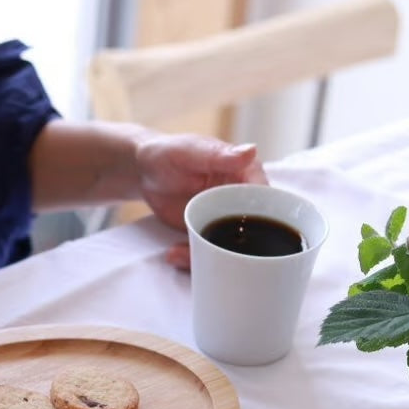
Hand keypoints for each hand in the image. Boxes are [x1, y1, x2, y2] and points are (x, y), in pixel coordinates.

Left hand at [135, 134, 268, 269]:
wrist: (144, 172)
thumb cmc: (168, 153)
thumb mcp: (190, 152)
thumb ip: (219, 155)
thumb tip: (252, 151)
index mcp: (246, 173)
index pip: (265, 197)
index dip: (263, 216)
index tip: (245, 231)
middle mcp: (241, 198)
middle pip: (253, 228)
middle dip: (239, 247)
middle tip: (214, 253)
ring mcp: (225, 219)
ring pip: (231, 246)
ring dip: (212, 256)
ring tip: (180, 253)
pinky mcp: (208, 234)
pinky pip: (209, 251)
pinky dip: (195, 258)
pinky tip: (173, 254)